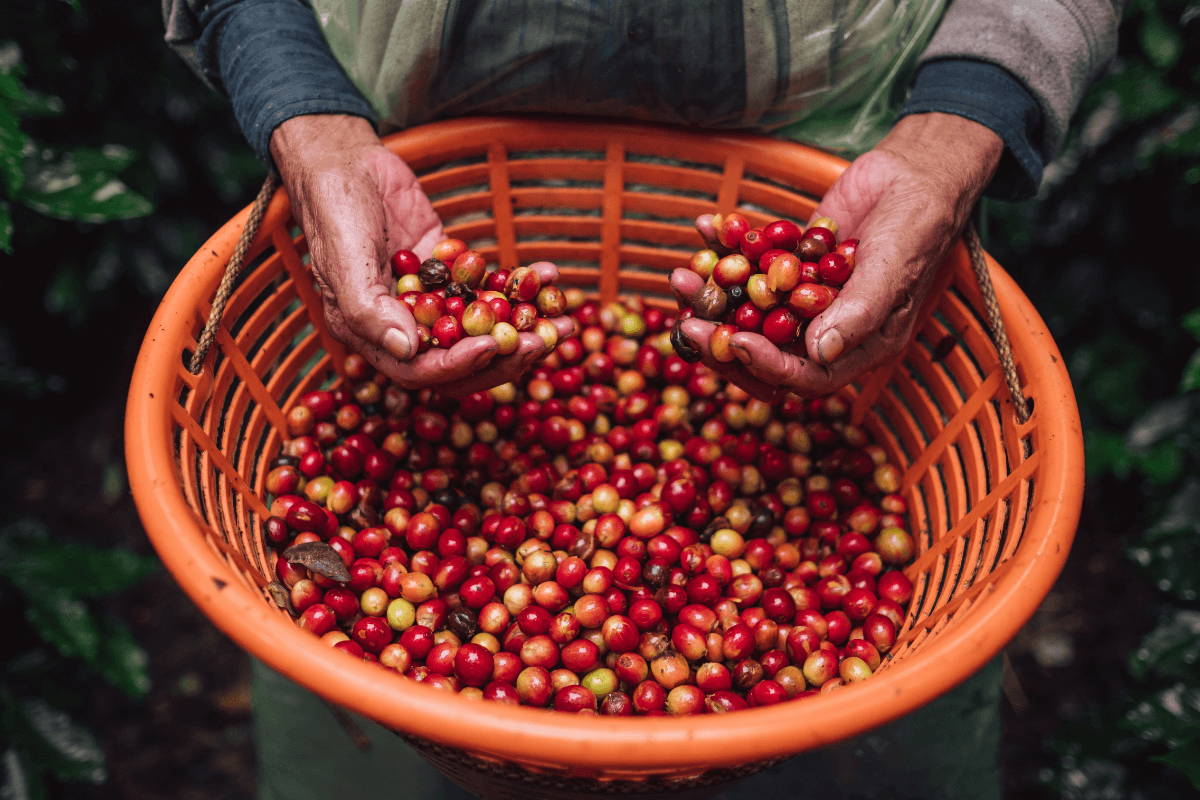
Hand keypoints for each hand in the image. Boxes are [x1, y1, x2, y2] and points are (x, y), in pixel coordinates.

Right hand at [270, 115, 573, 395]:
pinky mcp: (451, 271)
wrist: (343, 159)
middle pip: (460, 360)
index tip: (493, 347)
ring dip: (524, 329)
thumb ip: (369, 309)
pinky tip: (549, 276)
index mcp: (373, 334)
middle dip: (505, 356)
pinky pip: (490, 288)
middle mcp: (404, 325)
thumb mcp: (344, 259)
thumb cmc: (334, 210)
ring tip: (563, 323)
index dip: (459, 365)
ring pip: (483, 329)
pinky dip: (519, 286)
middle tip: (542, 342)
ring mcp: (432, 299)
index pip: (420, 369)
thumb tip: (408, 351)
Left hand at [671, 113, 1002, 397]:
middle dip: (722, 339)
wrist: (917, 171)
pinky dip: (723, 248)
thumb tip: (819, 353)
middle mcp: (825, 328)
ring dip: (712, 295)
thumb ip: (859, 312)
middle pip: (765, 350)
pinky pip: (749, 264)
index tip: (733, 342)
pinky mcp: (787, 262)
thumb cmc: (919, 223)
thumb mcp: (894, 267)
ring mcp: (802, 296)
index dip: (767, 365)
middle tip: (686, 319)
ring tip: (681, 276)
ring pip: (747, 309)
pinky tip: (704, 226)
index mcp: (857, 346)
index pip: (806, 375)